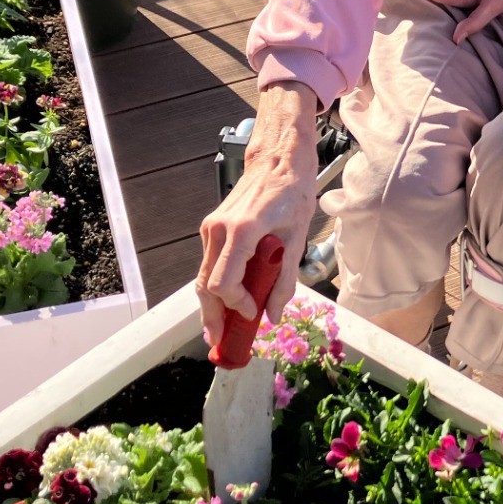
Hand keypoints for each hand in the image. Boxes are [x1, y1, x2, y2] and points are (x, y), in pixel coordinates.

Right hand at [196, 82, 319, 349]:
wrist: (278, 159)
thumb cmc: (292, 193)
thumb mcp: (297, 239)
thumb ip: (284, 280)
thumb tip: (274, 315)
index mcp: (242, 231)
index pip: (224, 283)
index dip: (236, 305)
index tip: (253, 313)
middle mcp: (218, 230)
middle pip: (206, 285)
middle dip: (212, 318)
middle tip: (219, 344)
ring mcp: (212, 228)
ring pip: (205, 276)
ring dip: (212, 306)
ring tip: (220, 332)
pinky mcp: (213, 228)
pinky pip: (210, 264)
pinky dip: (217, 286)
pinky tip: (226, 305)